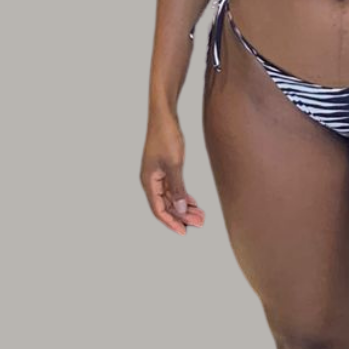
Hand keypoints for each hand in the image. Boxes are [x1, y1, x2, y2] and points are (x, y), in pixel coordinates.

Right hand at [141, 109, 205, 235]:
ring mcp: (158, 175)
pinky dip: (183, 196)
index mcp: (149, 181)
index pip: (158, 209)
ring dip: (184, 207)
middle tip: (199, 223)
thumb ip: (177, 187)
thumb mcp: (174, 164)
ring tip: (200, 215)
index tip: (183, 232)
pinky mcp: (165, 169)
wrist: (164, 116)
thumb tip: (180, 208)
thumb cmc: (165, 136)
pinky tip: (193, 202)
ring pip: (171, 197)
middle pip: (166, 205)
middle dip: (182, 216)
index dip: (171, 222)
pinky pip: (173, 188)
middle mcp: (151, 181)